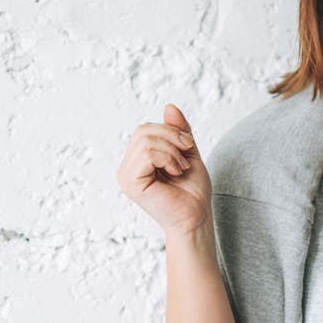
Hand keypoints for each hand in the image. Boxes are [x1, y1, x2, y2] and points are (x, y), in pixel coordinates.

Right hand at [116, 103, 212, 237]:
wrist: (197, 217)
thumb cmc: (193, 191)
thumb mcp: (188, 152)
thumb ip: (178, 131)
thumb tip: (169, 106)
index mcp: (136, 161)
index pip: (145, 129)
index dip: (170, 130)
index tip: (188, 146)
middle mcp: (127, 167)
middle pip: (143, 130)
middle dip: (172, 137)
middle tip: (186, 157)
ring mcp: (126, 176)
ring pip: (146, 141)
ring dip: (172, 151)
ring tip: (181, 168)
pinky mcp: (131, 183)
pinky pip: (147, 153)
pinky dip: (168, 158)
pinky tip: (176, 172)